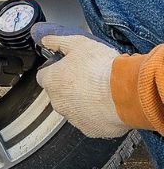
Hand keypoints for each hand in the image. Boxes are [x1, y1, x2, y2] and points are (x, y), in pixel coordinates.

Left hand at [31, 23, 129, 138]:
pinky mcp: (89, 129)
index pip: (44, 76)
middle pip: (59, 93)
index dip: (56, 70)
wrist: (125, 92)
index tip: (67, 67)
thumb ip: (59, 41)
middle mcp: (57, 102)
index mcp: (52, 81)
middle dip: (70, 87)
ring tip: (101, 91)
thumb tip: (45, 39)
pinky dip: (97, 115)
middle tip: (89, 78)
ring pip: (74, 108)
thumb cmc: (101, 68)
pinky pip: (90, 121)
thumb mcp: (79, 43)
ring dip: (83, 101)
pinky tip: (108, 105)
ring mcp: (72, 117)